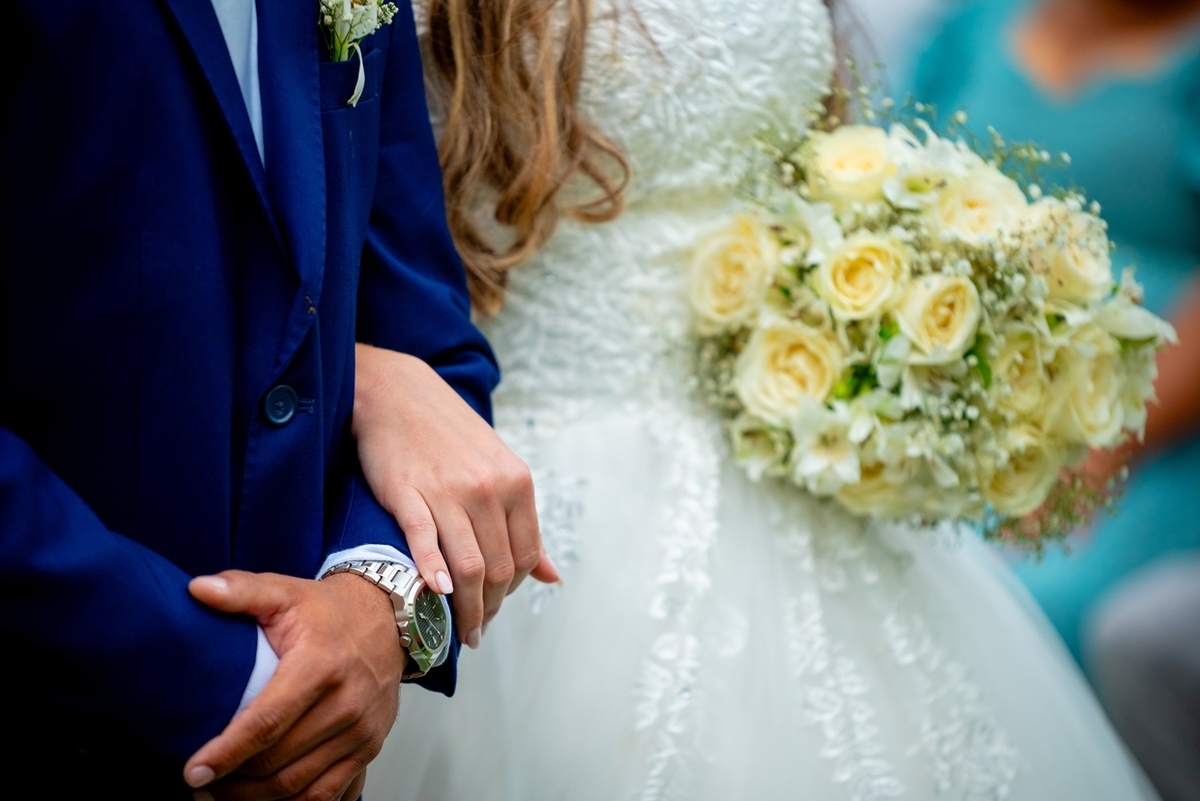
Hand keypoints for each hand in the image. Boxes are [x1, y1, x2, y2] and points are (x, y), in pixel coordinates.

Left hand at [183, 571, 402, 800]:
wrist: (390, 619)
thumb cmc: (331, 611)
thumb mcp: (285, 592)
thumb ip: (241, 590)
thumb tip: (197, 589)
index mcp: (320, 666)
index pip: (266, 722)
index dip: (226, 752)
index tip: (192, 771)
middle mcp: (346, 703)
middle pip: (278, 761)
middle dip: (231, 781)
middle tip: (196, 785)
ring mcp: (361, 730)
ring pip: (299, 785)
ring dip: (255, 798)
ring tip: (220, 796)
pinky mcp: (369, 747)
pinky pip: (328, 793)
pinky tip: (264, 800)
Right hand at [354, 344, 559, 647]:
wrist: (397, 393)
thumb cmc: (449, 434)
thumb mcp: (498, 469)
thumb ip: (523, 523)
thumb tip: (553, 576)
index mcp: (517, 482)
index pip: (525, 556)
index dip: (512, 591)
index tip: (495, 606)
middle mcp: (489, 488)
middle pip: (498, 569)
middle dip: (488, 609)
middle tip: (474, 630)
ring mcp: (448, 491)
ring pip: (467, 567)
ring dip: (464, 609)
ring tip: (456, 631)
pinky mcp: (408, 493)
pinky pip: (425, 542)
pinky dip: (433, 574)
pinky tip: (434, 596)